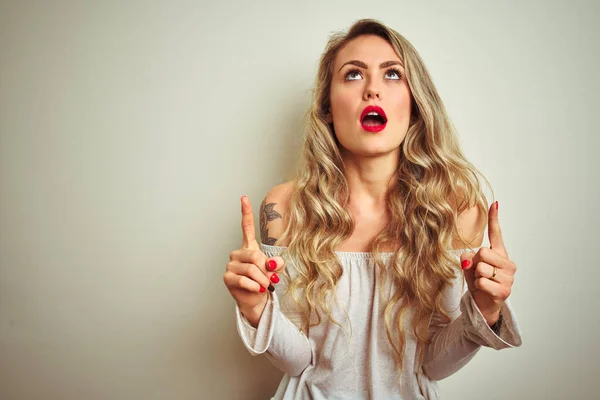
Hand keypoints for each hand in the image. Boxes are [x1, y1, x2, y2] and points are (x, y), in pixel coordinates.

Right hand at [223, 195, 285, 326]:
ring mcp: (231, 265)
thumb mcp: (275, 270)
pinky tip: (257, 289)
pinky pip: (244, 280)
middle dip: (266, 270)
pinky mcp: (227, 277)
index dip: (245, 212)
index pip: (246, 226)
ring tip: (264, 286)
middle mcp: (237, 253)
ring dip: (262, 280)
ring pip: (251, 269)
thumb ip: (277, 263)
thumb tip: (272, 263)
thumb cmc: (264, 282)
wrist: (256, 300)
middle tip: (270, 280)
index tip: (244, 197)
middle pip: (255, 256)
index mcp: (249, 247)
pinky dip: (254, 286)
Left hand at [460, 201, 516, 325]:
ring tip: (482, 283)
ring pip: (481, 267)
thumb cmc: (478, 283)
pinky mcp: (504, 291)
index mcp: (500, 254)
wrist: (484, 305)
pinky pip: (482, 282)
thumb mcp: (470, 267)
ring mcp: (508, 278)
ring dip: (476, 276)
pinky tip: (484, 291)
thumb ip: (468, 258)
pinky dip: (478, 286)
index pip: (496, 234)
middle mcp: (508, 264)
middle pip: (483, 251)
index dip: (494, 218)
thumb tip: (467, 258)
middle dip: (475, 262)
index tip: (494, 203)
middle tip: (479, 274)